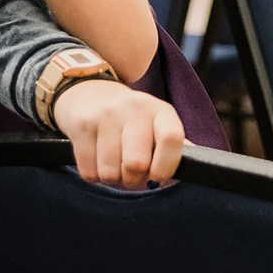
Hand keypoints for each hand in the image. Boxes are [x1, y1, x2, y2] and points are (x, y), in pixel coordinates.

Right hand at [52, 79, 186, 187]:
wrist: (88, 92)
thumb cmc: (130, 119)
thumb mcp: (156, 123)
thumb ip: (172, 146)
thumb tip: (191, 167)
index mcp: (159, 110)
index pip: (171, 138)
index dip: (166, 166)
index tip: (157, 176)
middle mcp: (134, 108)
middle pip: (136, 164)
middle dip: (134, 180)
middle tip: (132, 174)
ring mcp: (105, 115)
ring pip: (110, 172)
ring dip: (112, 179)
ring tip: (114, 165)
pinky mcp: (81, 125)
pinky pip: (89, 171)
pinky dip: (94, 175)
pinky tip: (97, 160)